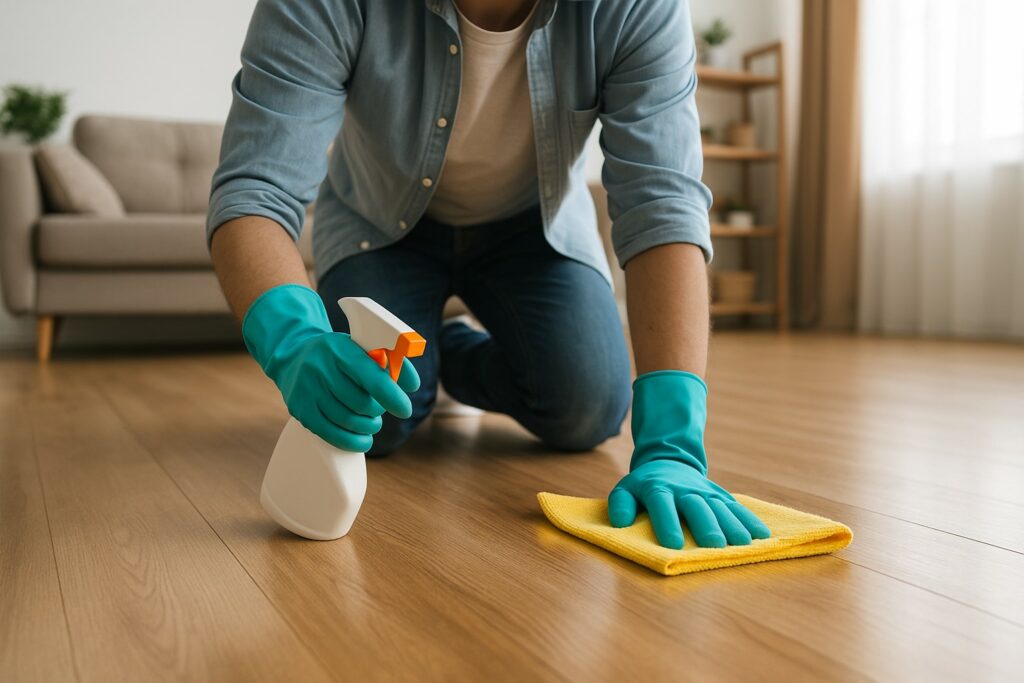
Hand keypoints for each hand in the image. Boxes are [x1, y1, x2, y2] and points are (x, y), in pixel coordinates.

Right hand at [242, 284, 419, 451]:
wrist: (293, 356)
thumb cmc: (337, 354)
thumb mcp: (360, 347)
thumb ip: (389, 361)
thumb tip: (412, 384)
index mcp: (340, 349)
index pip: (370, 377)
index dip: (391, 396)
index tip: (405, 409)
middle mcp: (321, 369)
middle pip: (361, 403)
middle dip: (377, 410)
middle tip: (379, 408)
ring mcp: (308, 391)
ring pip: (349, 421)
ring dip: (368, 426)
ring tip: (371, 421)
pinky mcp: (301, 411)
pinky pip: (332, 434)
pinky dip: (353, 441)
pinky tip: (362, 439)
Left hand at [607, 370, 769, 548]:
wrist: (668, 462)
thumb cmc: (643, 486)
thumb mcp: (624, 490)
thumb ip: (620, 505)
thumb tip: (620, 523)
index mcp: (657, 488)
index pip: (661, 504)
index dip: (666, 523)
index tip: (672, 544)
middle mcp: (684, 489)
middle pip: (696, 506)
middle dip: (706, 525)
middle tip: (715, 545)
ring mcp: (705, 491)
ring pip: (720, 507)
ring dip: (732, 525)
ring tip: (744, 543)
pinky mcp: (720, 495)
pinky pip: (736, 507)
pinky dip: (749, 519)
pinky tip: (762, 534)